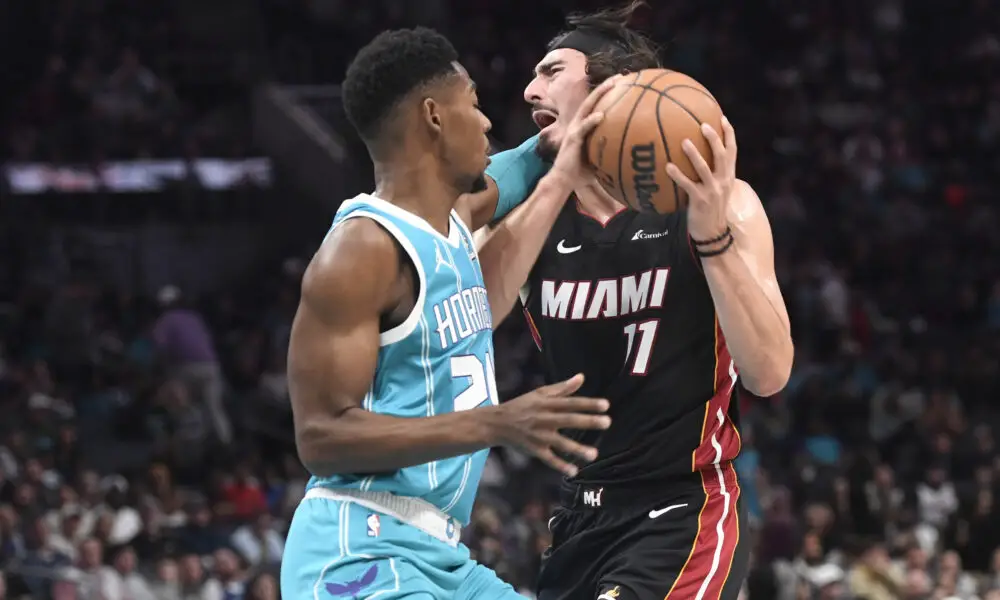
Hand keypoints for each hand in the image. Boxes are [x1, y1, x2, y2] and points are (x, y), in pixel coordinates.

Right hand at [491, 373, 609, 476]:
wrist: (497, 423)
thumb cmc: (522, 405)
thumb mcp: (540, 393)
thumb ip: (563, 388)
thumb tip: (582, 377)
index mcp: (546, 404)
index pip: (571, 403)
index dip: (588, 404)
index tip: (606, 405)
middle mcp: (543, 419)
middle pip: (568, 420)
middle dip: (588, 421)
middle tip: (607, 422)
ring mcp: (539, 436)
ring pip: (560, 443)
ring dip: (577, 448)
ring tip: (594, 454)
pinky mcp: (534, 450)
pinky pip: (548, 459)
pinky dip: (560, 465)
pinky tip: (574, 471)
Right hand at [551, 76, 622, 180]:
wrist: (564, 181)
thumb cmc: (581, 172)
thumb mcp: (599, 158)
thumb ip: (610, 150)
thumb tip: (630, 152)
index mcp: (584, 126)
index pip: (596, 105)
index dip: (607, 93)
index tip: (623, 83)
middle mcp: (578, 123)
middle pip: (593, 99)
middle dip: (606, 86)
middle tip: (621, 76)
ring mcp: (575, 130)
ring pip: (587, 107)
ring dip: (600, 94)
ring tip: (613, 84)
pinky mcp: (572, 139)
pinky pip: (583, 127)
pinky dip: (592, 120)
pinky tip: (601, 115)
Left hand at [665, 116, 737, 240]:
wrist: (712, 232)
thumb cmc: (710, 208)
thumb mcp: (717, 189)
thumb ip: (712, 174)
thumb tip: (698, 158)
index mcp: (728, 176)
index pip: (732, 151)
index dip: (729, 134)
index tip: (722, 118)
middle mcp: (724, 181)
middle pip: (722, 154)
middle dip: (714, 138)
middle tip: (703, 125)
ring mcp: (713, 191)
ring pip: (705, 168)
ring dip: (694, 154)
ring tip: (683, 142)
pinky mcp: (700, 200)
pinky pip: (687, 185)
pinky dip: (677, 175)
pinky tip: (667, 167)